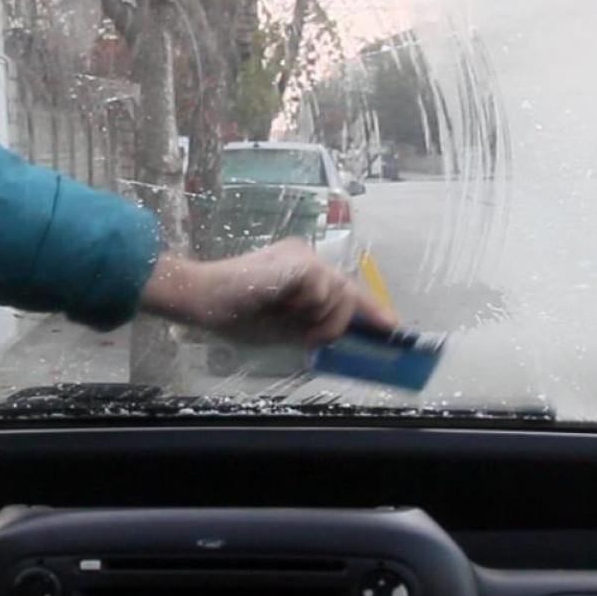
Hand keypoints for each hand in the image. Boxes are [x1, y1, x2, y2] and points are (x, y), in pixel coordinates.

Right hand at [139, 238, 396, 344]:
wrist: (203, 298)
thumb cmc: (234, 314)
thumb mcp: (282, 326)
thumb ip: (310, 327)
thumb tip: (338, 338)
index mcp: (300, 272)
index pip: (344, 289)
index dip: (370, 309)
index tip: (393, 327)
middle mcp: (306, 259)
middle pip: (348, 292)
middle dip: (340, 322)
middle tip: (312, 336)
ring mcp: (303, 257)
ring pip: (339, 296)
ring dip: (317, 319)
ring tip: (283, 318)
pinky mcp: (299, 261)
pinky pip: (323, 294)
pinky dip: (306, 307)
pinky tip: (278, 304)